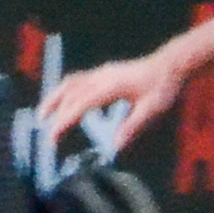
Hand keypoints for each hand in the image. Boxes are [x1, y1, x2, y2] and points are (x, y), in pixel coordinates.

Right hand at [40, 49, 188, 158]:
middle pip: (69, 92)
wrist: (170, 65)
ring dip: (55, 98)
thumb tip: (114, 147)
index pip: (79, 105)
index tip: (53, 137)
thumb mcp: (152, 110)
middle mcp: (101, 77)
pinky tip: (64, 103)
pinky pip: (77, 80)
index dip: (64, 121)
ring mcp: (101, 73)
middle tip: (44, 132)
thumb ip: (132, 127)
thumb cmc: (163, 87)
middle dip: (54, 111)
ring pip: (70, 83)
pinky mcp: (104, 73)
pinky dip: (65, 92)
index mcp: (110, 87)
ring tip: (43, 115)